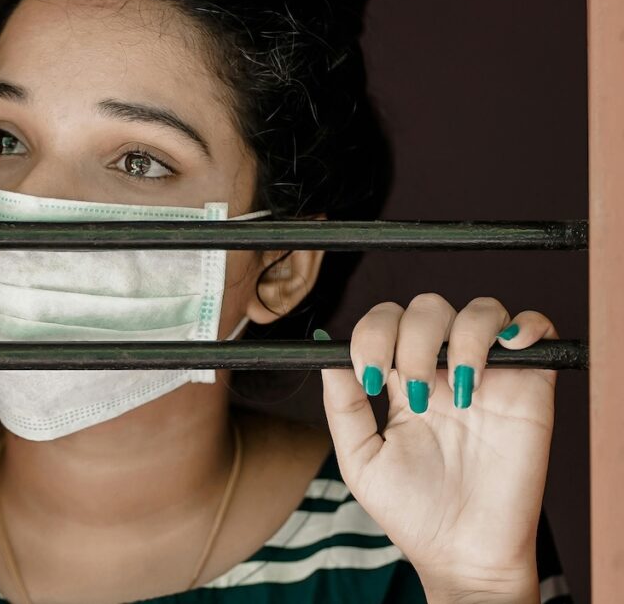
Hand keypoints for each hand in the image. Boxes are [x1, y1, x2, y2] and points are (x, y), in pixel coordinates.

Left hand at [319, 293, 554, 600]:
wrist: (462, 553)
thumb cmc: (411, 511)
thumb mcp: (361, 460)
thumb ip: (342, 407)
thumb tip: (326, 356)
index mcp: (401, 380)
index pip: (385, 324)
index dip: (372, 334)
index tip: (367, 375)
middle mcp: (443, 370)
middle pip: (427, 308)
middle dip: (413, 339)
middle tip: (414, 394)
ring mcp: (488, 375)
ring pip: (479, 310)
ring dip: (463, 338)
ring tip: (460, 392)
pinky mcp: (530, 387)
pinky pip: (535, 329)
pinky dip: (524, 325)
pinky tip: (507, 350)